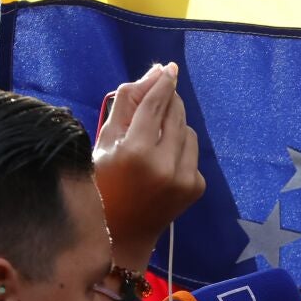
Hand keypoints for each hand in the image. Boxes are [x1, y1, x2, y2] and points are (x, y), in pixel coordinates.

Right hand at [94, 63, 204, 271]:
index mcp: (136, 152)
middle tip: (161, 95)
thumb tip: (154, 74)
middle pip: (175, 114)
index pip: (156, 105)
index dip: (163, 84)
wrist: (122, 232)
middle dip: (169, 101)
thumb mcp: (105, 142)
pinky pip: (193, 153)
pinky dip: (180, 150)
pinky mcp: (197, 187)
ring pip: (187, 131)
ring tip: (153, 140)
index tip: (169, 68)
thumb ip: (126, 105)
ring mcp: (184, 178)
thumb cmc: (104, 182)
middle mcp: (165, 164)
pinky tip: (162, 163)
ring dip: (174, 127)